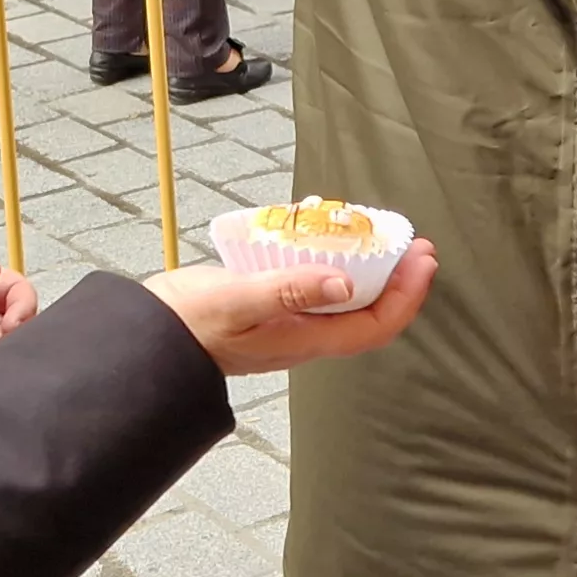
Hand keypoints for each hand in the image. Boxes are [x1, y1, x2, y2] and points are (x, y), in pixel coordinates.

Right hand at [145, 239, 437, 374]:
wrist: (153, 337)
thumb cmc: (192, 323)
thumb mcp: (240, 299)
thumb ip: (290, 291)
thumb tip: (344, 283)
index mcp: (306, 340)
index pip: (375, 325)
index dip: (407, 296)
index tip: (423, 259)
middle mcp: (306, 335)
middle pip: (369, 313)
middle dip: (399, 280)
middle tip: (415, 243)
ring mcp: (290, 323)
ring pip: (346, 300)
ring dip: (372, 270)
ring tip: (382, 236)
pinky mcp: (273, 307)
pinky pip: (318, 287)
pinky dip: (334, 263)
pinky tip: (328, 239)